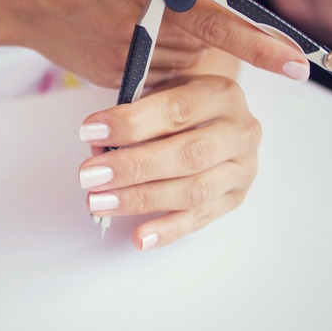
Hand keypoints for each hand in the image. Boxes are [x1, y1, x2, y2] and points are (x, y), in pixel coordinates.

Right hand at [3, 0, 307, 87]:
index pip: (214, 21)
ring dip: (188, 41)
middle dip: (216, 29)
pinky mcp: (116, 78)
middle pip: (206, 43)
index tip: (297, 64)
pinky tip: (139, 34)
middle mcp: (139, 31)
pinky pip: (161, 72)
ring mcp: (126, 60)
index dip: (259, 43)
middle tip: (185, 7)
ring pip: (186, 60)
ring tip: (147, 15)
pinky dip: (166, 55)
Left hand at [77, 74, 259, 249]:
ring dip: (143, 199)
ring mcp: (241, 169)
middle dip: (134, 167)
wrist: (219, 118)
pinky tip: (139, 237)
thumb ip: (135, 117)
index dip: (131, 123)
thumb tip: (98, 149)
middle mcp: (240, 132)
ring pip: (194, 191)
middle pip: (188, 154)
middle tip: (91, 175)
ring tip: (100, 203)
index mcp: (221, 95)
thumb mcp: (163, 93)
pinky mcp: (234, 198)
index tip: (90, 132)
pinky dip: (167, 231)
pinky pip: (199, 220)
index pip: (176, 110)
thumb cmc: (184, 105)